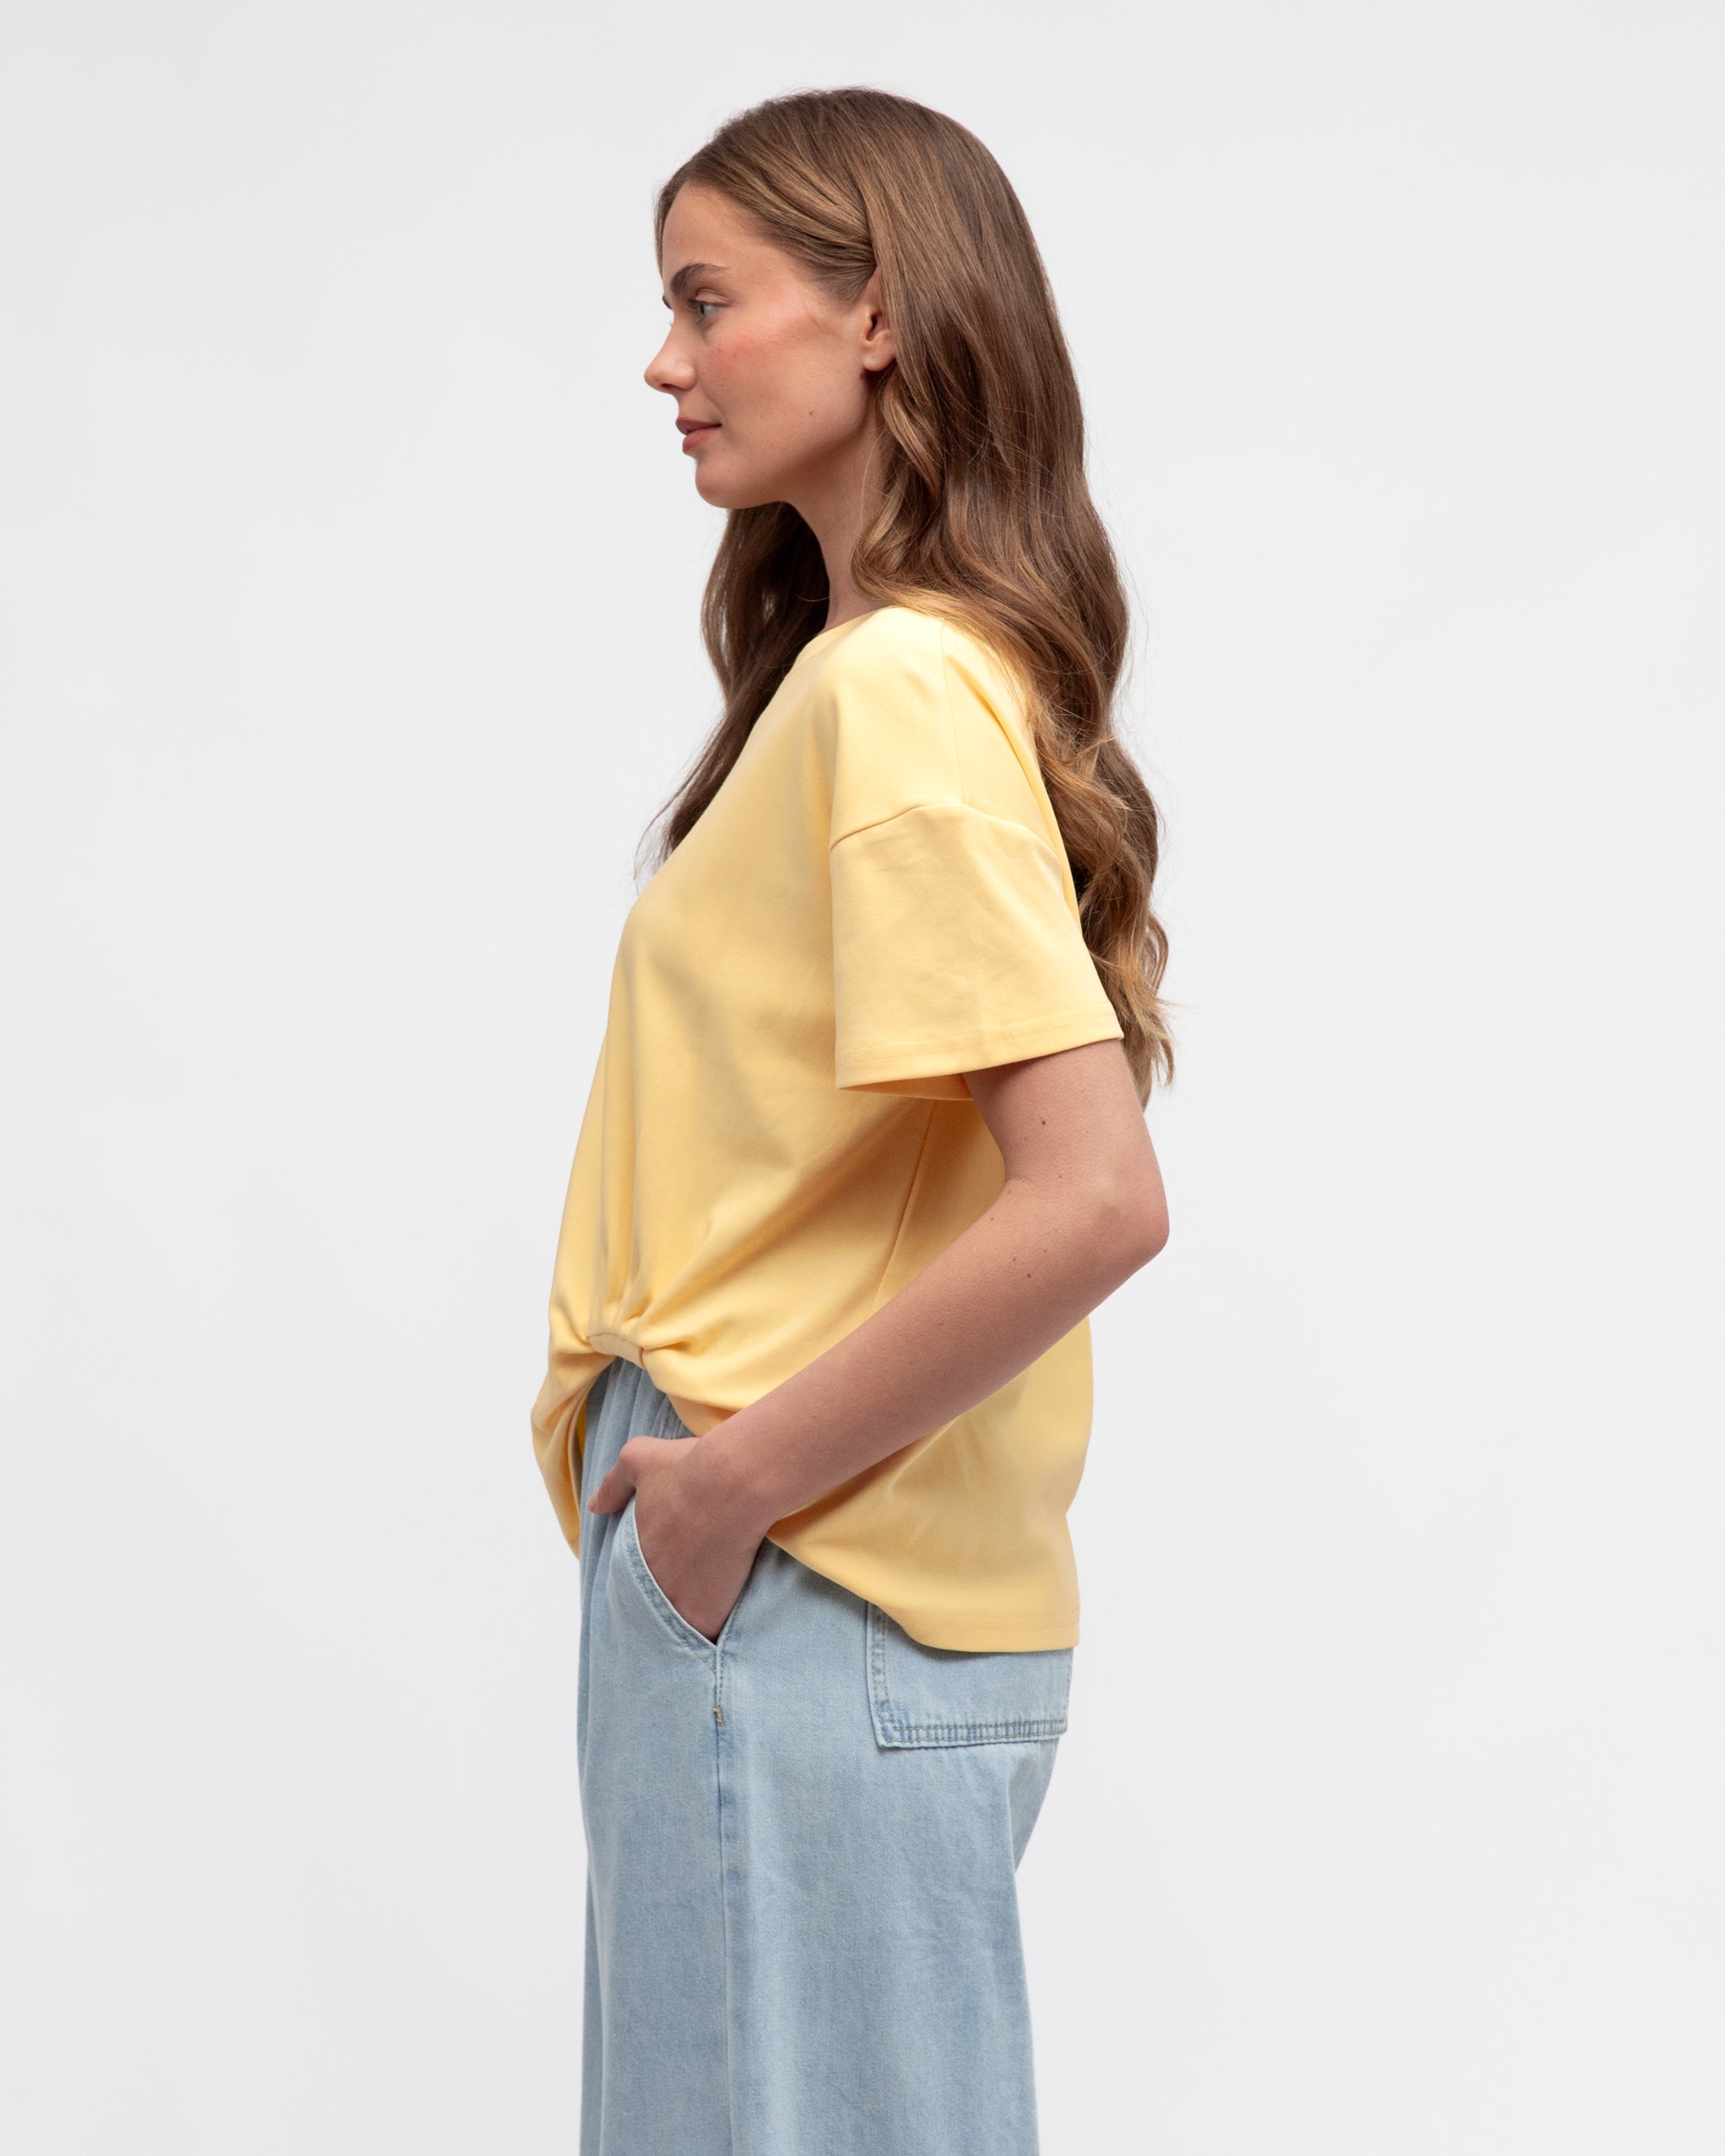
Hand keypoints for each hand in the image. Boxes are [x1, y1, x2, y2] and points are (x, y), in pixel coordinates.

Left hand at [586, 1432, 766, 1642]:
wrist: (734, 1485)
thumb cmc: (688, 1468)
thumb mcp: (639, 1459)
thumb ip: (614, 1483)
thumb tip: (595, 1505)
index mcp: (632, 1552)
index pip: (632, 1577)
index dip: (650, 1574)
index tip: (667, 1569)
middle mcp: (649, 1584)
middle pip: (655, 1602)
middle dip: (668, 1598)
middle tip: (688, 1590)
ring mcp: (677, 1603)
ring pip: (678, 1622)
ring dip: (688, 1617)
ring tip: (705, 1612)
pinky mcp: (707, 1616)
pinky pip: (705, 1635)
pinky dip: (710, 1631)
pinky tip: (720, 1623)